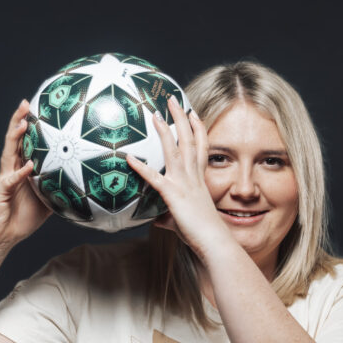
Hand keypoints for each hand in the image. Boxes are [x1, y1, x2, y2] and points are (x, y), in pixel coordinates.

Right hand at [0, 100, 51, 253]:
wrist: (3, 236)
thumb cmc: (23, 218)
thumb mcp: (47, 201)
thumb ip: (59, 189)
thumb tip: (83, 186)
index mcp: (21, 169)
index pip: (24, 142)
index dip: (29, 125)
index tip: (38, 108)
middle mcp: (11, 169)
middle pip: (14, 140)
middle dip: (19, 120)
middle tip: (26, 103)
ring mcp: (5, 178)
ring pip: (8, 152)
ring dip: (15, 137)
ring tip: (23, 123)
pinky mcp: (1, 191)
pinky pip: (11, 179)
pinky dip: (20, 172)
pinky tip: (28, 165)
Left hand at [126, 95, 230, 261]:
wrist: (213, 241)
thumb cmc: (201, 233)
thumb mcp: (184, 220)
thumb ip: (168, 216)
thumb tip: (156, 220)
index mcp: (199, 180)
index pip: (200, 149)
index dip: (198, 130)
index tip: (194, 114)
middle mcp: (192, 177)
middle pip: (189, 141)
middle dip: (181, 119)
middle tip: (174, 100)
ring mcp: (184, 184)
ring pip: (175, 150)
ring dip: (166, 130)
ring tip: (156, 113)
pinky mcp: (173, 195)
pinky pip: (154, 178)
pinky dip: (141, 167)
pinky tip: (129, 158)